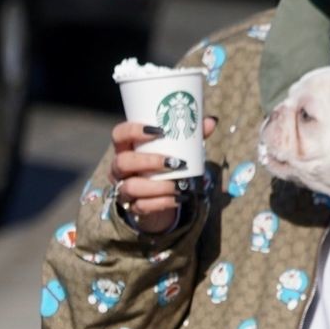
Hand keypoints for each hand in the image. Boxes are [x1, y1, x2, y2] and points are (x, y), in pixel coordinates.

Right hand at [108, 115, 216, 234]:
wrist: (156, 195)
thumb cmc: (161, 164)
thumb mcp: (172, 149)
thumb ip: (189, 136)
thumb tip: (211, 122)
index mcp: (124, 147)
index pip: (119, 134)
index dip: (134, 131)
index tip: (159, 130)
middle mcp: (118, 167)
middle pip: (123, 162)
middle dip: (150, 162)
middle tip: (175, 162)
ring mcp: (122, 188)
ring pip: (132, 187)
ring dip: (158, 186)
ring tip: (180, 185)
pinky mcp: (132, 206)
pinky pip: (143, 206)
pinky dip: (163, 203)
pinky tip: (178, 199)